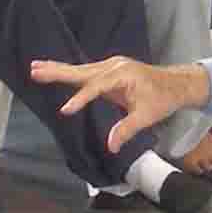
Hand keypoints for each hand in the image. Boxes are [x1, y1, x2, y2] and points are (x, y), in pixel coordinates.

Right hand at [30, 56, 210, 152]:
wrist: (176, 85)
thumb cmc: (163, 99)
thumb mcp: (147, 116)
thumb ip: (127, 129)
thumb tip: (111, 146)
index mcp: (123, 74)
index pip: (97, 87)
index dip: (81, 99)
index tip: (66, 110)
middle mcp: (115, 66)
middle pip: (83, 71)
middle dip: (58, 72)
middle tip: (35, 70)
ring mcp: (111, 67)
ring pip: (81, 70)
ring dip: (59, 70)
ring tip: (36, 68)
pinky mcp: (110, 71)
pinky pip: (86, 73)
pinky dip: (70, 73)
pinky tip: (54, 71)